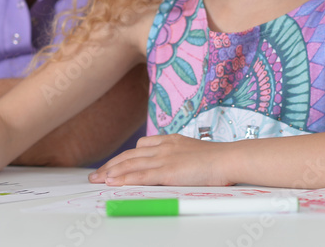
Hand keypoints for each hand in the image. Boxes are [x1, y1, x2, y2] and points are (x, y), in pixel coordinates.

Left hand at [88, 134, 231, 185]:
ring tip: (97, 179)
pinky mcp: (167, 171)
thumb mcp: (194, 152)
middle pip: (130, 155)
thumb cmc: (217, 160)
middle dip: (111, 165)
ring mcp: (164, 158)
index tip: (113, 164)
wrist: (228, 159)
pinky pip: (140, 175)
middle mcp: (163, 147)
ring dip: (111, 172)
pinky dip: (124, 179)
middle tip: (96, 174)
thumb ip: (180, 157)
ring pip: (130, 164)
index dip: (124, 156)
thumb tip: (175, 167)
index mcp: (170, 141)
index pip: (140, 147)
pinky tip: (112, 182)